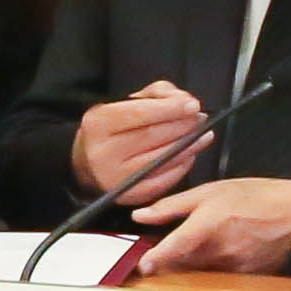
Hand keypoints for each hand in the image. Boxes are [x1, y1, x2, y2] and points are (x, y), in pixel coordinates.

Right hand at [72, 78, 211, 199]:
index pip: (139, 113)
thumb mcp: (124, 104)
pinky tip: (188, 155)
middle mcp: (103, 152)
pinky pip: (164, 180)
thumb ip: (156, 94)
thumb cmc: (111, 131)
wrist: (87, 165)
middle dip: (182, 126)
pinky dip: (181, 166)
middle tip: (199, 119)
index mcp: (98, 124)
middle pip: (153, 135)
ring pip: (162, 158)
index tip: (193, 105)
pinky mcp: (129, 196)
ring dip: (189, 146)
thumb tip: (184, 101)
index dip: (170, 108)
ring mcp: (115, 177)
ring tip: (202, 135)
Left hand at [134, 174, 290, 274]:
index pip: (174, 249)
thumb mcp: (209, 191)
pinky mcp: (248, 277)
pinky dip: (213, 272)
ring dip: (190, 269)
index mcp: (207, 227)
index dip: (155, 260)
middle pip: (184, 266)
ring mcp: (236, 267)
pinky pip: (222, 279)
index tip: (142, 266)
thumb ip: (172, 206)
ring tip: (194, 254)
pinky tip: (217, 258)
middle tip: (163, 256)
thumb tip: (141, 215)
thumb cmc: (254, 197)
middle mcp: (220, 251)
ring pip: (201, 274)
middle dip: (170, 263)